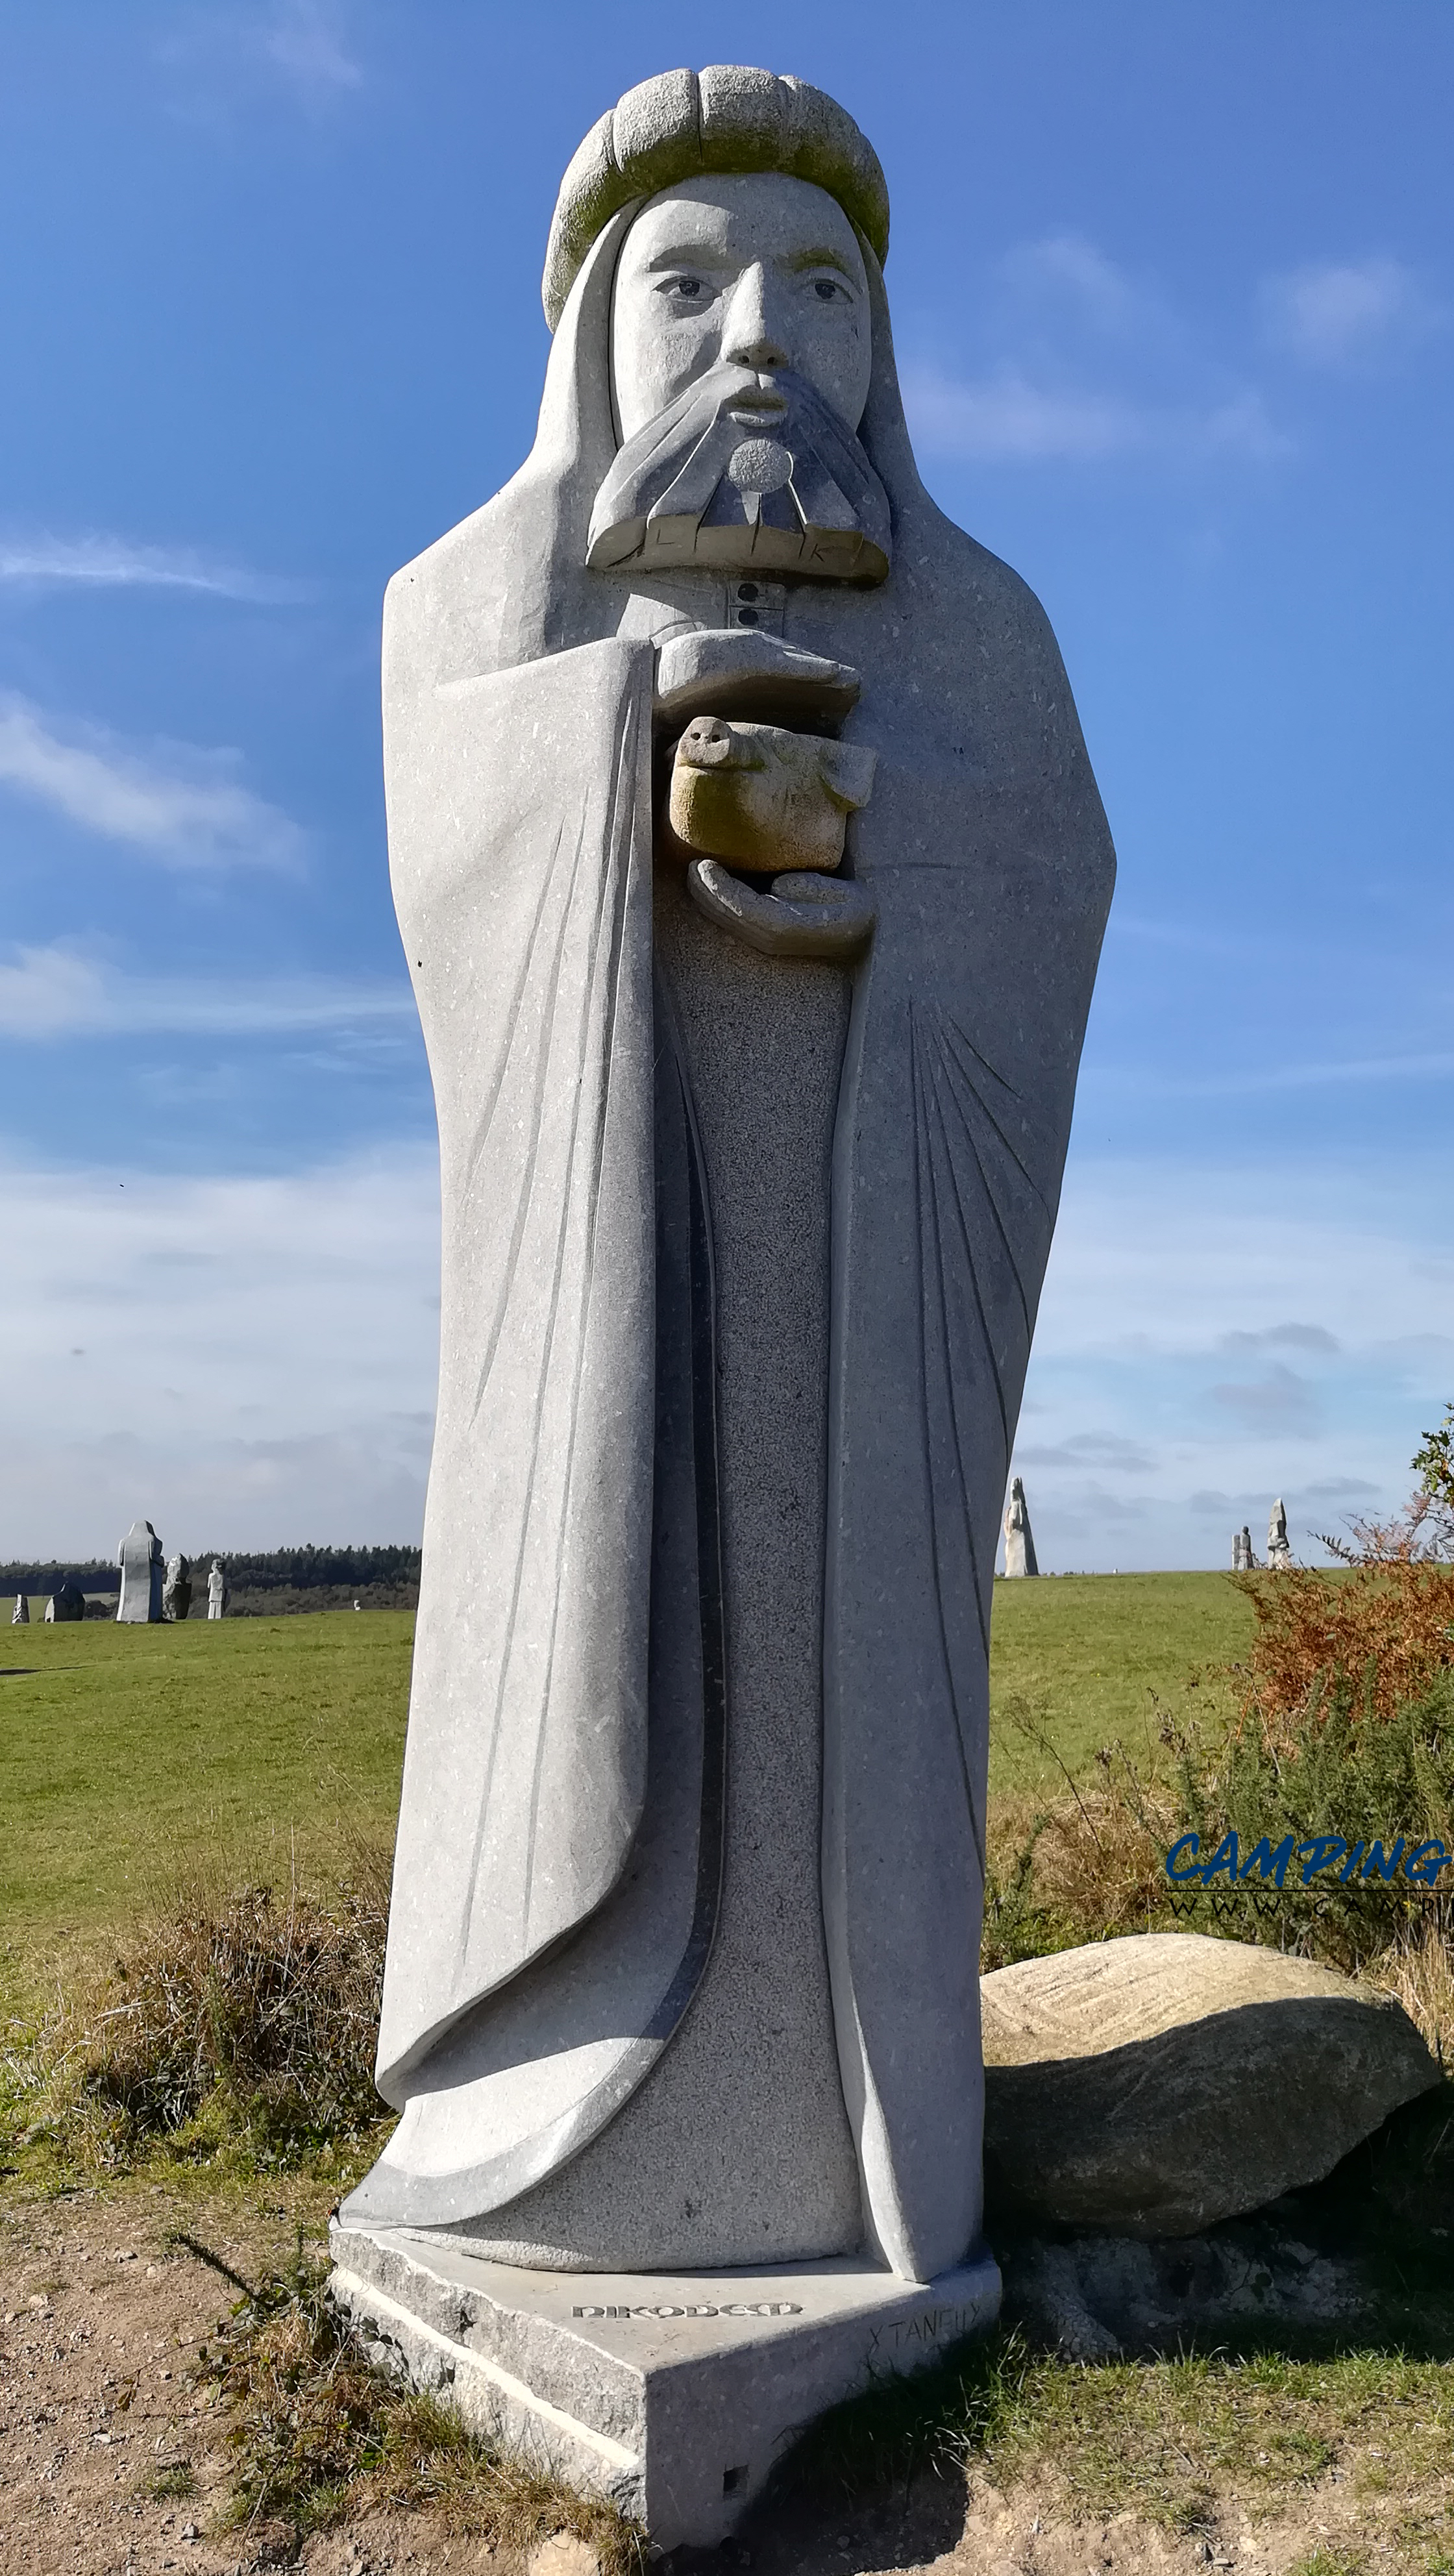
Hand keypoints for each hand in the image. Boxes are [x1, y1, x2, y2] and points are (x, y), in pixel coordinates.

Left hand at [687, 858, 874, 959]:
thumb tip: (778, 886)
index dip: (719, 888)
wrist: (867, 933)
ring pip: (728, 922)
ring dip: (707, 900)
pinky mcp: (768, 937)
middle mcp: (774, 939)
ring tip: (693, 874)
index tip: (702, 865)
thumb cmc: (855, 907)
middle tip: (689, 865)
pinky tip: (708, 887)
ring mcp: (769, 942)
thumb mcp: (842, 894)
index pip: (743, 908)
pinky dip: (718, 903)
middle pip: (729, 917)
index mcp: (789, 927)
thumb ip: (812, 887)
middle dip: (705, 893)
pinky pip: (736, 920)